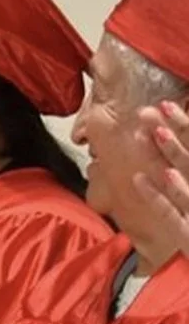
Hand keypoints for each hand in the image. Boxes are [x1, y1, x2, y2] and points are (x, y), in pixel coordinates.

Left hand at [134, 101, 188, 254]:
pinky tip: (139, 179)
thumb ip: (179, 176)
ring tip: (154, 134)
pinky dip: (157, 197)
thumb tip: (163, 162)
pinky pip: (172, 217)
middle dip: (176, 135)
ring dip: (171, 158)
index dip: (185, 128)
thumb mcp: (183, 206)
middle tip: (152, 111)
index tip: (166, 105)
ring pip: (186, 185)